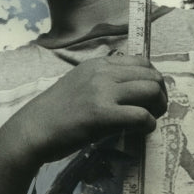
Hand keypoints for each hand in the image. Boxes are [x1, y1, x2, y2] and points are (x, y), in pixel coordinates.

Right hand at [10, 55, 166, 165]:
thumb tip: (134, 89)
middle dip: (161, 95)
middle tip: (156, 112)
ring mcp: (101, 92)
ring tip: (150, 120)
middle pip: (152, 76)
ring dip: (158, 108)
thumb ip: (105, 82)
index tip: (151, 97)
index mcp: (99, 64)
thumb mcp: (81, 85)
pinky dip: (148, 124)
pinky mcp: (101, 114)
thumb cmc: (56, 113)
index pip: (143, 63)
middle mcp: (102, 73)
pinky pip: (140, 115)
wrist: (33, 129)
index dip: (154, 80)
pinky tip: (141, 130)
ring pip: (151, 91)